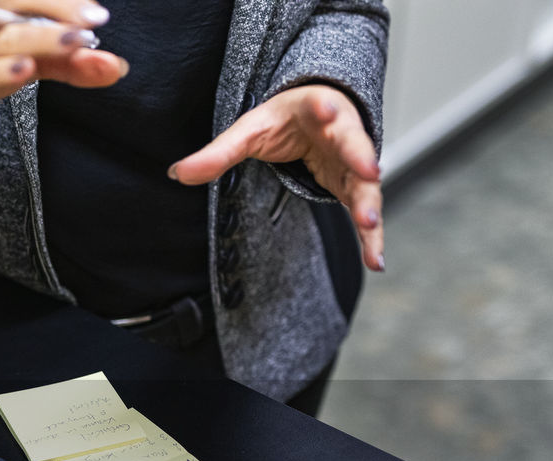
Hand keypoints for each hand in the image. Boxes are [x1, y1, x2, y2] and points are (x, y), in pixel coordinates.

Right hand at [0, 0, 127, 150]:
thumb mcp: (20, 52)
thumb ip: (68, 61)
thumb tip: (116, 66)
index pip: (27, 2)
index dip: (61, 6)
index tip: (96, 18)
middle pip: (11, 35)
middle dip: (45, 35)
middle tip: (78, 39)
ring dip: (1, 71)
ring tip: (25, 70)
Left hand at [168, 85, 384, 272]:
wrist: (316, 113)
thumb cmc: (284, 119)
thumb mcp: (248, 130)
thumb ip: (217, 153)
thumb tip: (177, 173)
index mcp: (314, 109)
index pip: (319, 106)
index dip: (324, 109)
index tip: (326, 109)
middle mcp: (343, 132)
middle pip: (354, 145)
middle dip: (360, 158)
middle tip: (368, 172)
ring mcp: (353, 161)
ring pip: (366, 184)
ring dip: (369, 205)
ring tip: (369, 226)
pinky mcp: (355, 187)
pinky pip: (366, 212)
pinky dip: (371, 238)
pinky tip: (375, 262)